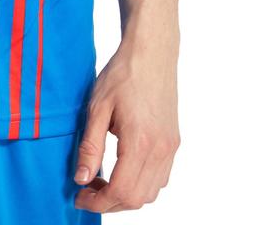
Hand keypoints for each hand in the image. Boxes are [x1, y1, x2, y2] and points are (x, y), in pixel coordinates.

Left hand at [72, 37, 180, 212]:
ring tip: (103, 180)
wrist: (151, 51)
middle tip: (88, 189)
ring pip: (151, 192)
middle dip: (110, 202)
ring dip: (127, 196)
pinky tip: (123, 169)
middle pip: (137, 198)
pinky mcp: (173, 141)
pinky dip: (142, 184)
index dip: (97, 202)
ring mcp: (170, 147)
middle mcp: (160, 149)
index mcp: (140, 142)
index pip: (120, 191)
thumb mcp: (97, 107)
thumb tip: (81, 179)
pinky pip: (160, 177)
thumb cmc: (123, 73)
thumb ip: (90, 146)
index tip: (80, 196)